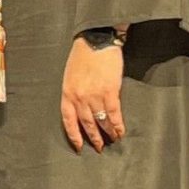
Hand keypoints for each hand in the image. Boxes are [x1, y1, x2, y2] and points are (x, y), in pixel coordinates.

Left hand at [60, 36, 124, 150]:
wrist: (95, 41)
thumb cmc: (82, 56)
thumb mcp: (71, 76)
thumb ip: (75, 93)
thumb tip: (82, 109)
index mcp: (67, 93)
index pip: (68, 121)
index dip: (74, 136)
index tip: (79, 147)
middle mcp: (79, 97)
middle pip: (86, 124)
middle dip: (93, 138)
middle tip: (99, 148)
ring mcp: (94, 95)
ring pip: (101, 121)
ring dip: (108, 133)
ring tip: (112, 140)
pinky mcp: (110, 91)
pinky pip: (114, 114)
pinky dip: (118, 125)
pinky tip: (121, 131)